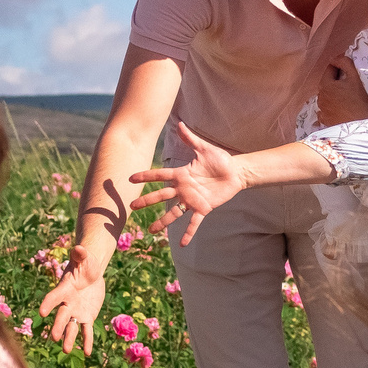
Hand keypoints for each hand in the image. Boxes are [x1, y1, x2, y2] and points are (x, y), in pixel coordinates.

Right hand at [36, 241, 109, 352]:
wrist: (92, 272)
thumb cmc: (86, 263)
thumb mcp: (85, 258)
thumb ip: (80, 255)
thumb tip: (79, 247)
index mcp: (64, 289)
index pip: (54, 297)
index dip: (48, 304)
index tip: (41, 312)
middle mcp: (67, 303)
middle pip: (62, 315)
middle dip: (59, 326)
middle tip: (55, 338)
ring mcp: (76, 311)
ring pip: (72, 326)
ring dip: (69, 338)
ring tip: (67, 350)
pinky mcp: (87, 317)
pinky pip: (86, 331)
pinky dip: (87, 341)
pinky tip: (87, 353)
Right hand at [128, 123, 246, 245]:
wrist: (236, 172)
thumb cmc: (220, 160)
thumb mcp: (204, 148)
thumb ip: (191, 139)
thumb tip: (180, 124)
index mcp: (181, 174)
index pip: (160, 176)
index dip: (146, 177)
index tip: (131, 178)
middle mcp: (183, 189)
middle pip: (161, 196)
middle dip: (147, 201)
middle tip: (132, 206)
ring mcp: (192, 200)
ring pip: (174, 213)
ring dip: (163, 222)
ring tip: (152, 231)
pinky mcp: (203, 208)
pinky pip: (194, 222)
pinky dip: (189, 233)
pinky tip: (182, 244)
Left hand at [314, 60, 367, 127]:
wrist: (365, 124)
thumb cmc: (362, 99)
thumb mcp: (355, 76)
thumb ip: (344, 62)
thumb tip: (335, 58)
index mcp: (326, 85)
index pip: (329, 69)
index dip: (339, 66)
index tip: (348, 69)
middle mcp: (320, 98)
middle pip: (326, 83)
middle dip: (335, 80)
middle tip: (349, 82)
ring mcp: (322, 111)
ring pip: (326, 97)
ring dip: (333, 94)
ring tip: (346, 96)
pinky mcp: (326, 121)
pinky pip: (325, 111)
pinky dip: (330, 107)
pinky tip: (340, 108)